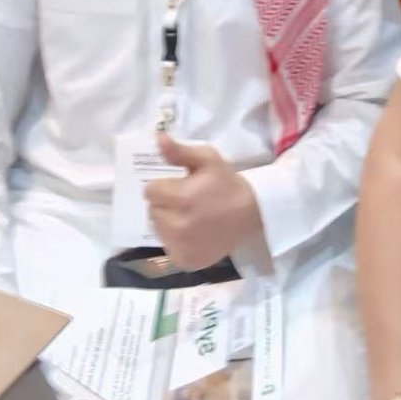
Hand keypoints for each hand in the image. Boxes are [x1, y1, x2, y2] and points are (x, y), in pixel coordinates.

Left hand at [146, 136, 262, 270]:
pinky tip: (192, 232)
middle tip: (187, 201)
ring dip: (168, 221)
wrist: (251, 213)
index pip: (149, 191)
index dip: (164, 186)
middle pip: (152, 210)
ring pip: (158, 229)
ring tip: (191, 216)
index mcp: (181, 199)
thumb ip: (179, 151)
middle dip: (165, 203)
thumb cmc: (226, 184)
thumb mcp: (207, 159)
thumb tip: (157, 138)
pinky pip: (167, 246)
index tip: (181, 186)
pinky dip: (175, 240)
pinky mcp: (185, 261)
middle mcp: (177, 226)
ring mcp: (181, 247)